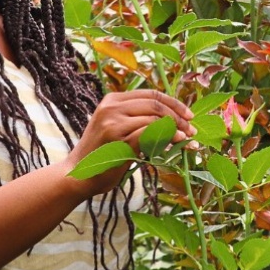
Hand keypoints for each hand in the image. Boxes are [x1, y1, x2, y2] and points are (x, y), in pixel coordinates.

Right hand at [66, 90, 194, 194]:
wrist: (77, 175)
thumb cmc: (102, 155)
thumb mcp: (117, 129)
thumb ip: (138, 120)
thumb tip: (174, 120)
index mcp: (113, 100)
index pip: (152, 94)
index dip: (174, 103)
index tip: (189, 115)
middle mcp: (112, 107)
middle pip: (156, 104)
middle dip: (178, 116)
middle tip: (192, 129)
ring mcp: (113, 122)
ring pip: (155, 117)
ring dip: (176, 128)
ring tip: (186, 139)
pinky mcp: (117, 139)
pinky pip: (149, 133)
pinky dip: (167, 136)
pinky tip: (177, 141)